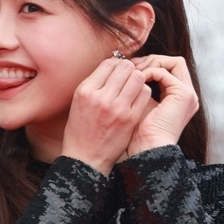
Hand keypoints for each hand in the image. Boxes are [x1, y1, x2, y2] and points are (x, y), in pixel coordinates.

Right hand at [61, 57, 153, 176]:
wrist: (86, 159)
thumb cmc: (80, 132)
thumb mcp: (78, 103)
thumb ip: (93, 85)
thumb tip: (111, 67)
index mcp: (85, 91)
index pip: (108, 63)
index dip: (116, 65)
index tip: (117, 72)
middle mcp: (101, 97)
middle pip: (124, 67)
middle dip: (128, 69)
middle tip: (128, 78)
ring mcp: (117, 108)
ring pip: (137, 77)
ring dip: (137, 79)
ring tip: (133, 87)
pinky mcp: (130, 118)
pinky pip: (144, 93)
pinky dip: (143, 92)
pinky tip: (137, 98)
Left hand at [125, 55, 198, 157]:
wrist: (148, 149)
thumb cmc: (141, 133)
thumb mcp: (142, 104)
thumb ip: (143, 87)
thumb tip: (132, 67)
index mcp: (180, 98)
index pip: (170, 69)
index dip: (151, 64)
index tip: (132, 68)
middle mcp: (188, 95)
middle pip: (174, 62)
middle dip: (152, 60)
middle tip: (132, 65)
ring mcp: (188, 94)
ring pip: (173, 62)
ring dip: (151, 63)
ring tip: (134, 72)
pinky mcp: (183, 94)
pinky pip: (165, 72)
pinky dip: (150, 72)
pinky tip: (138, 79)